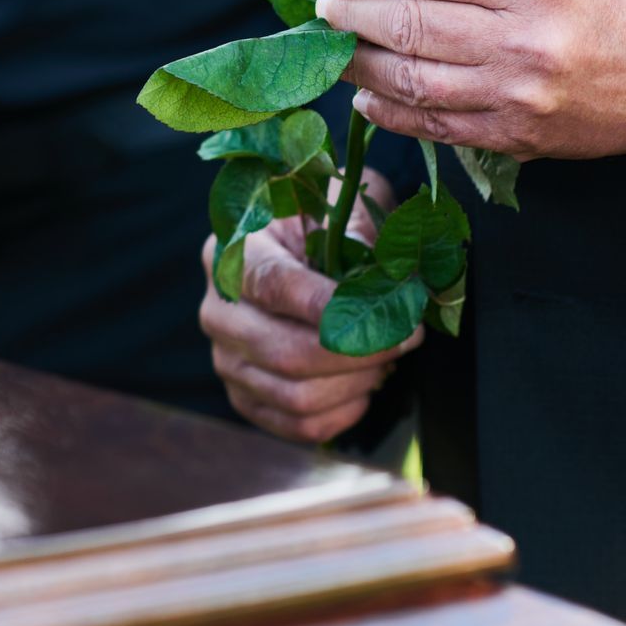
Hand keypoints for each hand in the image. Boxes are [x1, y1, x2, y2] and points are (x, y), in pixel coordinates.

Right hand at [199, 170, 422, 442]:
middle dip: (359, 353)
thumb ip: (360, 226)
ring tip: (386, 358)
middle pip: (286, 352)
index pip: (275, 286)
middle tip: (406, 338)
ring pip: (296, 396)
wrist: (300, 252)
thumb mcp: (342, 201)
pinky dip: (343, 412)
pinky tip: (364, 383)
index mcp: (234, 251)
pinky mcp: (245, 397)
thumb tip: (386, 278)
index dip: (332, 306)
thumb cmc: (324, 223)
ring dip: (356, 383)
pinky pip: (297, 424)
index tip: (391, 316)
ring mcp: (226, 359)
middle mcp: (219, 310)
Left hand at [315, 0, 625, 163]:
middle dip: (352, 13)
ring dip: (361, 64)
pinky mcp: (517, 136)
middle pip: (411, 25)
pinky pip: (438, 126)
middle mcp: (521, 40)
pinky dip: (393, 113)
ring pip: (414, 81)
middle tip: (322, 4)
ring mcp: (516, 95)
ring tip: (333, 47)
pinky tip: (367, 97)